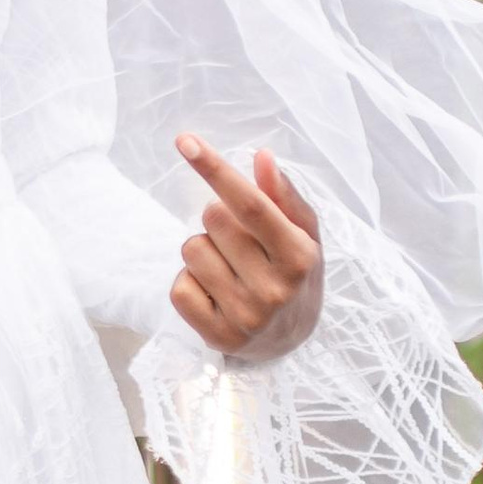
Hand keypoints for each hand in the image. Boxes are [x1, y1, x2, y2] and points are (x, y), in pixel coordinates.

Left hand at [170, 137, 324, 358]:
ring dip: (203, 250)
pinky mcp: (217, 336)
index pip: (250, 204)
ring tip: (228, 269)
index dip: (215, 169)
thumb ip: (284, 196)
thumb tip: (261, 157)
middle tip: (238, 241)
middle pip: (214, 219)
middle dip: (218, 218)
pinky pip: (178, 287)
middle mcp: (274, 289)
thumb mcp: (304, 235)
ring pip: (192, 250)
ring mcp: (245, 317)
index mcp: (299, 257)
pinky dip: (189, 282)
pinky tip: (214, 292)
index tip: (185, 141)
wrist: (289, 342)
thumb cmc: (295, 275)